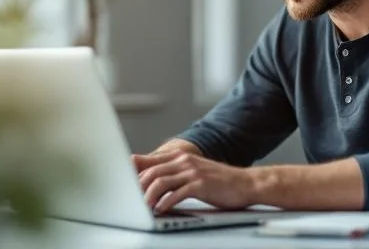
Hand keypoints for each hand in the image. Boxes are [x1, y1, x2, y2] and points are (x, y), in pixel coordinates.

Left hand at [133, 150, 255, 213]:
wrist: (245, 183)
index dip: (133, 173)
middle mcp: (184, 160)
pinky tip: (161, 210)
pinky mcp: (200, 184)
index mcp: (180, 156)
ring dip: (149, 197)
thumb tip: (151, 181)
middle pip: (151, 172)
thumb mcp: (193, 172)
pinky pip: (176, 193)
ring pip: (160, 181)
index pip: (149, 161)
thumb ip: (173, 173)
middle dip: (137, 188)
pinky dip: (165, 203)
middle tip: (131, 202)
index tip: (122, 185)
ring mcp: (192, 171)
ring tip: (143, 208)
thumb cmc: (218, 182)